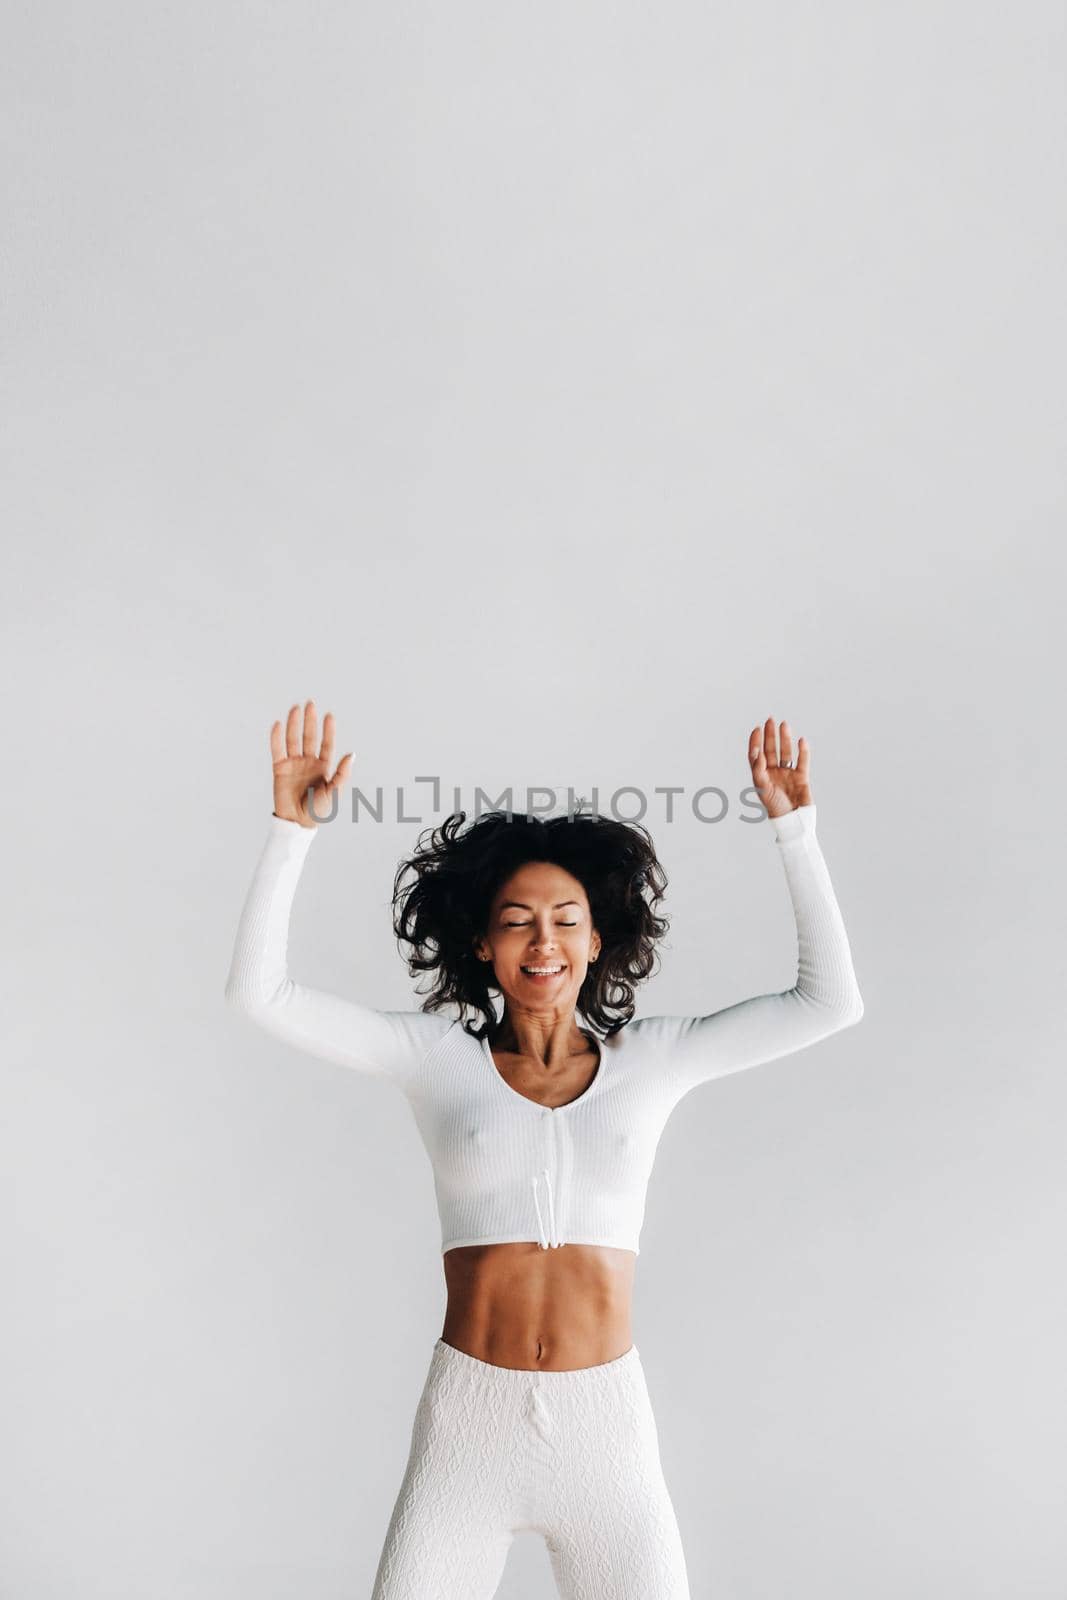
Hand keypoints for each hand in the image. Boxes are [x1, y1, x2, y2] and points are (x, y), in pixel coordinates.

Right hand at [269, 700, 353, 827]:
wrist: (297, 822)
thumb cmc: (319, 810)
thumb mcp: (334, 792)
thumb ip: (342, 773)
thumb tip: (351, 754)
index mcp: (323, 766)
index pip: (326, 744)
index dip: (328, 730)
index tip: (329, 716)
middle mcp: (308, 762)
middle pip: (309, 737)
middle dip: (310, 721)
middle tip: (310, 704)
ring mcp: (294, 764)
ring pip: (293, 740)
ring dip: (294, 724)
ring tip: (295, 708)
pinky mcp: (279, 768)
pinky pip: (277, 750)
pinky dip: (276, 738)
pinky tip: (277, 724)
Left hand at [748, 716, 812, 819]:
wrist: (793, 820)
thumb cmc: (775, 808)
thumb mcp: (762, 788)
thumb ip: (758, 770)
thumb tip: (756, 753)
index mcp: (762, 776)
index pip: (757, 755)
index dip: (756, 741)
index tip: (757, 729)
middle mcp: (774, 773)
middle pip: (771, 750)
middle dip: (770, 735)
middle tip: (770, 720)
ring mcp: (788, 774)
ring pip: (786, 753)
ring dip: (785, 739)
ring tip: (784, 725)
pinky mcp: (802, 778)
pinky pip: (802, 761)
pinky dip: (802, 751)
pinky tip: (801, 741)